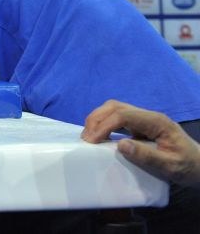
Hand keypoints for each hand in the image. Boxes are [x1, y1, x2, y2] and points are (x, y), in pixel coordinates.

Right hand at [81, 99, 199, 186]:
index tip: (91, 142)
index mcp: (156, 121)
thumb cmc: (187, 166)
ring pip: (114, 109)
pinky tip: (99, 136)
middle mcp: (148, 115)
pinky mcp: (140, 125)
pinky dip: (104, 124)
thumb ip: (147, 156)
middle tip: (86, 139)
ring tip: (89, 137)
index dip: (104, 126)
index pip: (123, 115)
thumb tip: (120, 145)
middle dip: (96, 119)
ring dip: (98, 119)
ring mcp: (144, 119)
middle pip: (115, 107)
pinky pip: (117, 118)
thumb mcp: (170, 166)